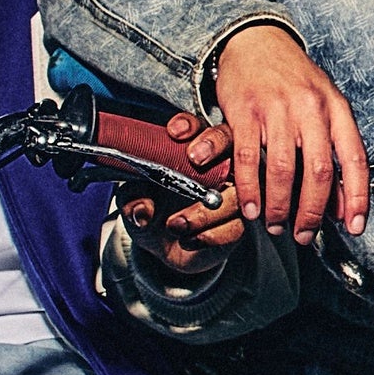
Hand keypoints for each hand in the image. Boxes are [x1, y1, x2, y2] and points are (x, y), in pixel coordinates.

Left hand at [121, 109, 246, 277]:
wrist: (163, 247)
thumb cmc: (152, 212)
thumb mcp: (133, 203)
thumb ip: (133, 200)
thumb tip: (143, 209)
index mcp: (190, 152)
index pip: (196, 128)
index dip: (189, 127)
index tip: (174, 133)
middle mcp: (218, 167)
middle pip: (230, 144)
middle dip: (214, 146)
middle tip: (195, 159)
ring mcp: (233, 195)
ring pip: (235, 194)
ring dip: (203, 213)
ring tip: (175, 225)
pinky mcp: (240, 223)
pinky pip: (237, 226)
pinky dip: (210, 235)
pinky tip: (189, 240)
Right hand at [209, 24, 368, 242]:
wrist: (256, 41)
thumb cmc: (294, 80)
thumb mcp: (326, 108)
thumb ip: (335, 152)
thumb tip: (342, 204)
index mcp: (337, 110)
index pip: (356, 160)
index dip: (358, 198)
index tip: (354, 226)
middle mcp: (311, 109)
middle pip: (318, 171)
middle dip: (312, 211)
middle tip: (304, 235)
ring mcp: (276, 109)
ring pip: (281, 169)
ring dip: (279, 206)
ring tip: (276, 225)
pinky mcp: (244, 111)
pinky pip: (246, 158)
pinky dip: (249, 189)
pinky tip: (252, 207)